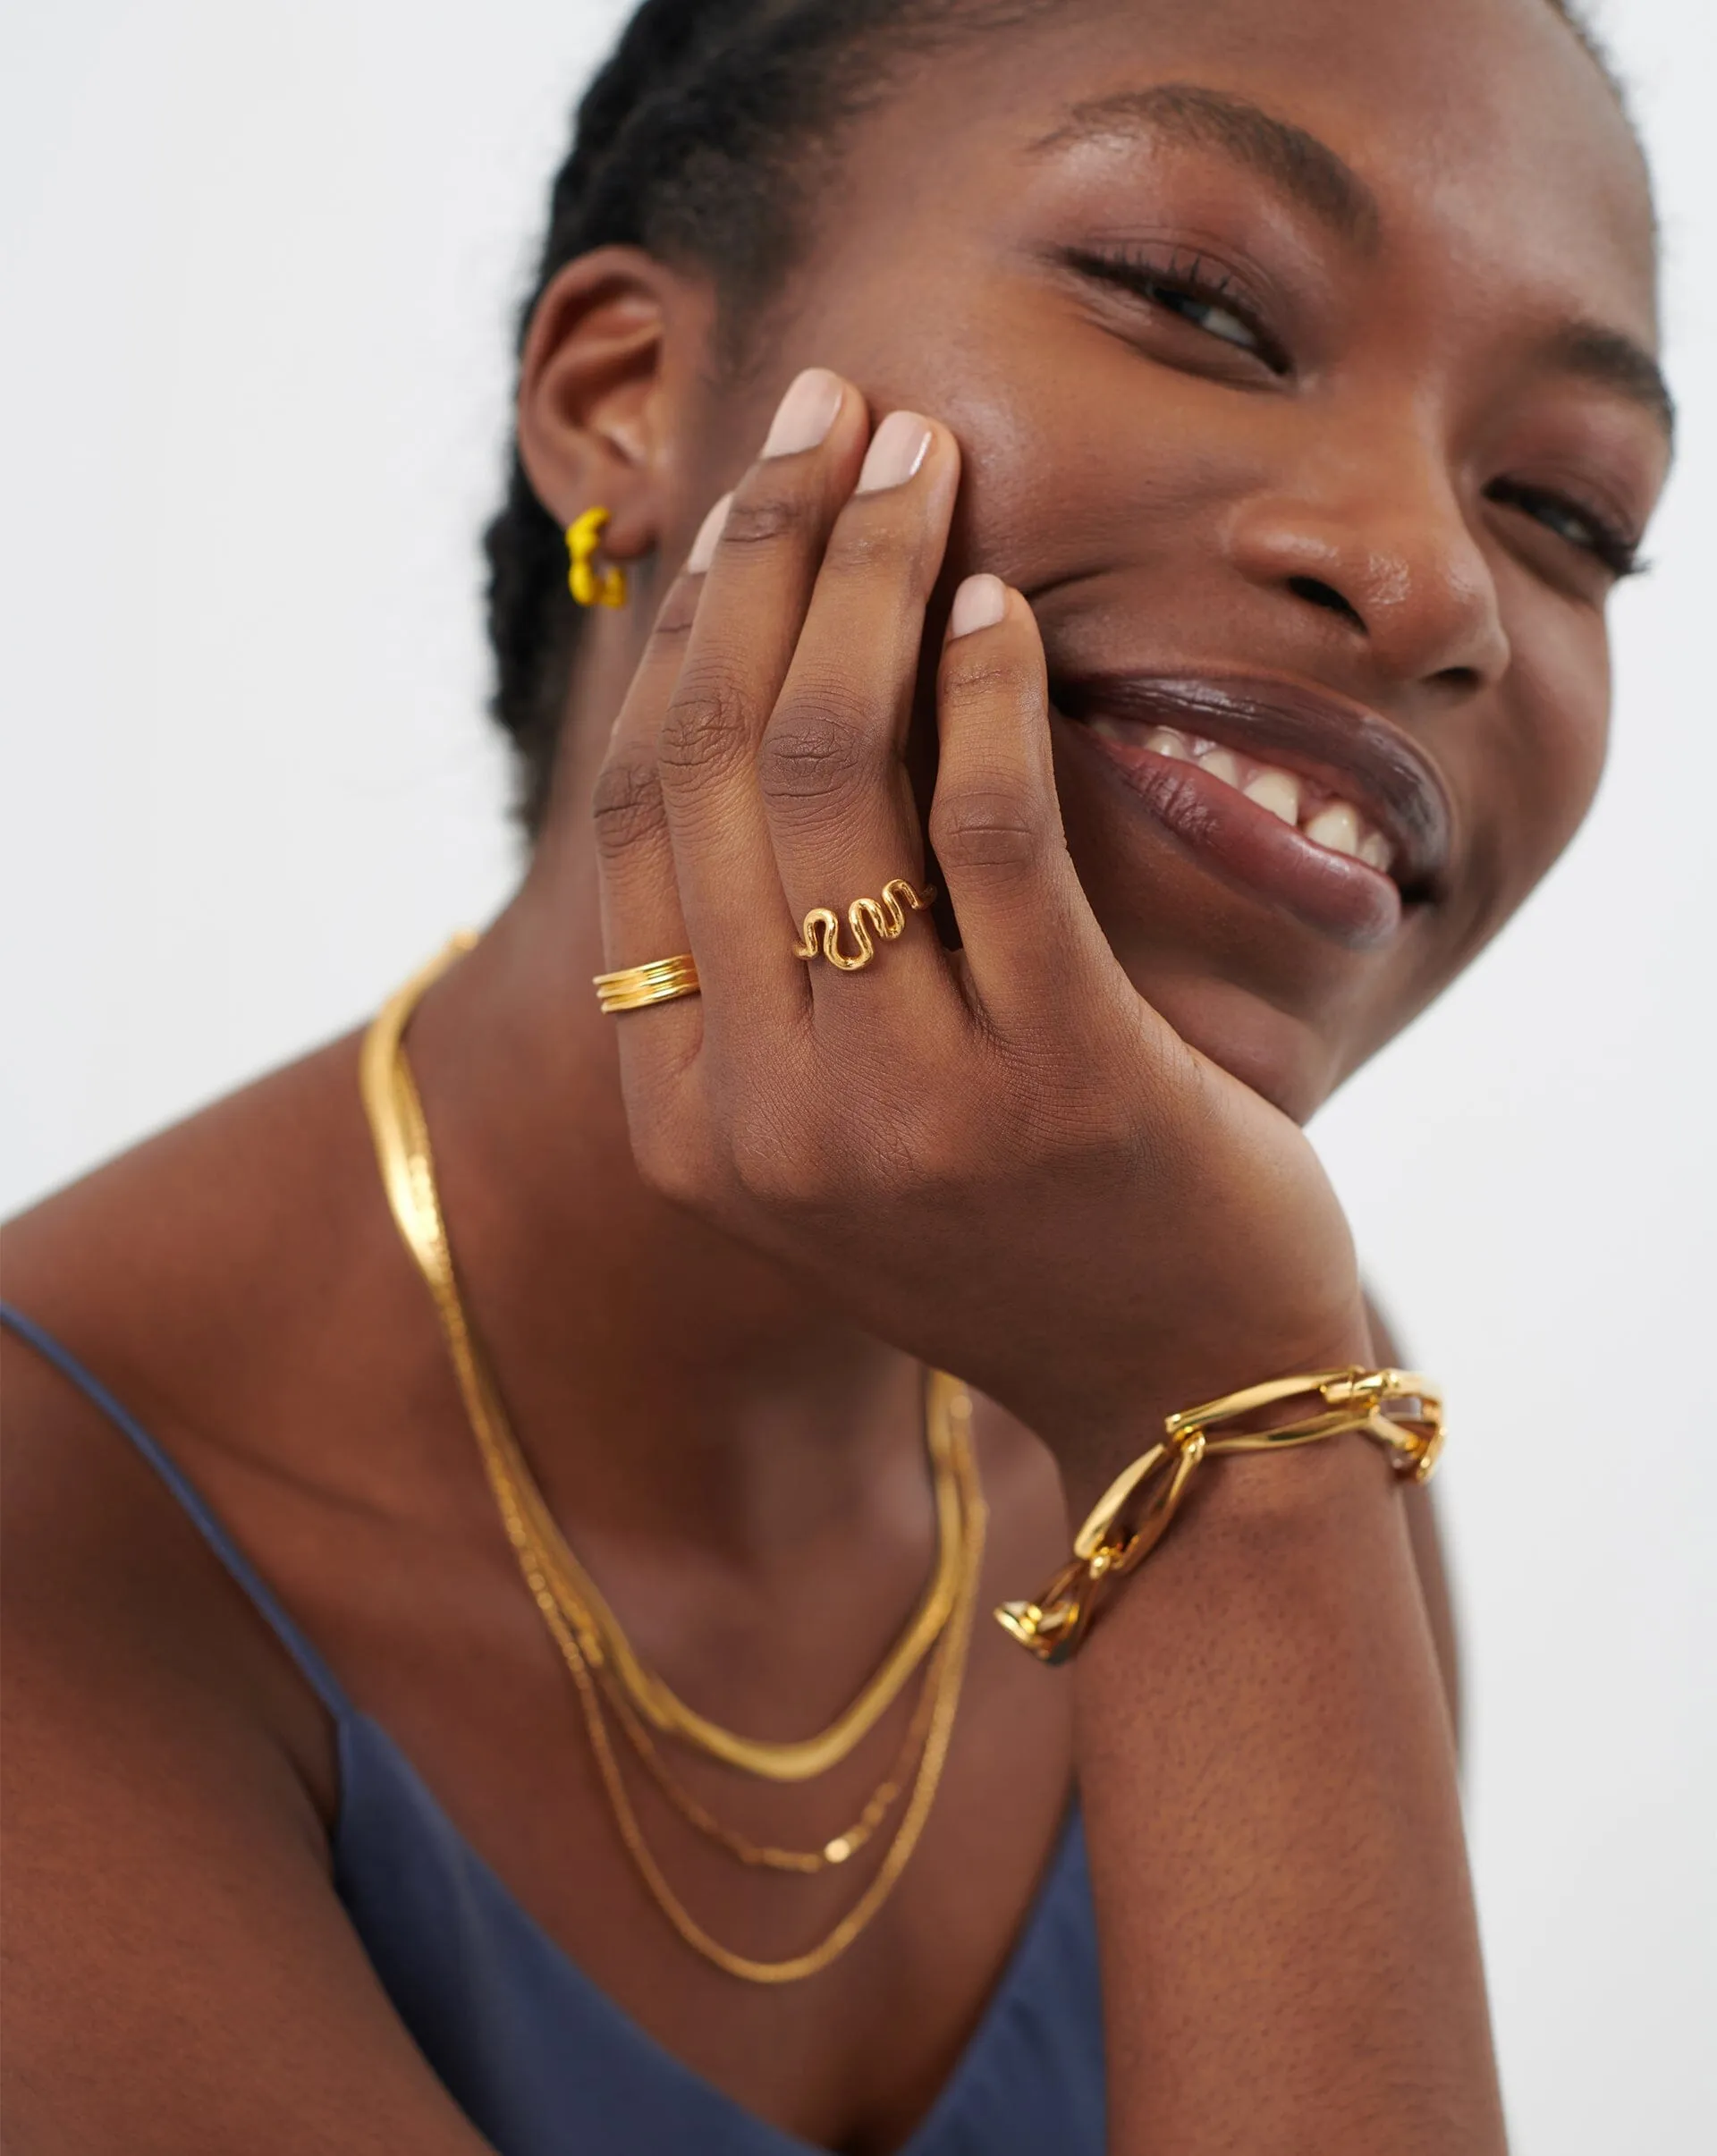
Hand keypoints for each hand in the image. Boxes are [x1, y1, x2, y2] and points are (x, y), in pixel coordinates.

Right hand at [591, 369, 1368, 1495]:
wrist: (1178, 1395)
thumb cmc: (1023, 1230)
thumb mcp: (846, 1121)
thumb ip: (770, 969)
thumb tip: (745, 721)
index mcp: (686, 1113)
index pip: (645, 816)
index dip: (689, 633)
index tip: (746, 501)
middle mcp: (757, 1113)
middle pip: (720, 766)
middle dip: (769, 556)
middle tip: (830, 412)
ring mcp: (896, 1109)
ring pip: (833, 779)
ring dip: (870, 584)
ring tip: (918, 459)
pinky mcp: (1050, 1087)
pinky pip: (986, 841)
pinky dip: (981, 697)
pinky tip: (996, 599)